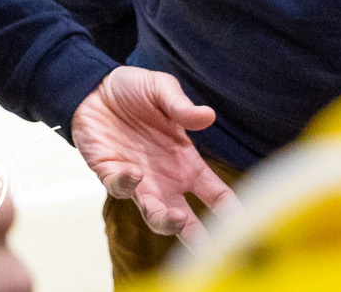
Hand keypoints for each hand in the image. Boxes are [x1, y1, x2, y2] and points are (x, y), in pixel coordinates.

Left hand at [72, 67, 235, 246]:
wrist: (93, 87)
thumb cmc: (134, 90)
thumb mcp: (161, 89)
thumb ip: (182, 106)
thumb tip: (208, 116)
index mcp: (186, 163)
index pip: (218, 196)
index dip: (234, 214)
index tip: (248, 230)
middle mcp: (166, 179)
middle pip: (187, 221)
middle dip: (200, 240)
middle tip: (212, 253)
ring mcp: (138, 180)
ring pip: (154, 215)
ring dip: (165, 221)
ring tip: (176, 218)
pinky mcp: (109, 172)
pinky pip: (119, 188)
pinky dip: (126, 185)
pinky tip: (135, 175)